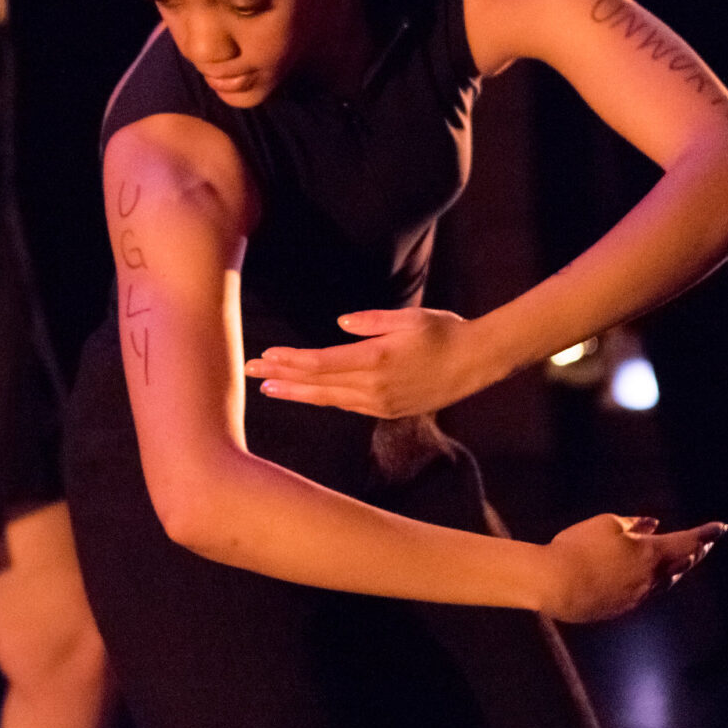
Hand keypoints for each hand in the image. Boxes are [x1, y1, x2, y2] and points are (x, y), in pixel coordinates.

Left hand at [243, 307, 489, 417]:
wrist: (477, 364)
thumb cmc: (443, 332)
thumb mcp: (408, 317)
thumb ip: (371, 321)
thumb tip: (341, 324)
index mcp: (375, 360)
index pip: (320, 363)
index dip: (290, 361)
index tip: (265, 357)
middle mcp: (373, 387)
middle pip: (317, 384)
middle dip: (281, 379)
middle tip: (250, 373)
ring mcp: (380, 403)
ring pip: (328, 399)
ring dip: (297, 393)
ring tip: (270, 388)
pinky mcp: (388, 411)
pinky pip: (347, 405)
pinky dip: (324, 398)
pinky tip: (307, 394)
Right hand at [540, 514, 726, 622]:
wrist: (556, 585)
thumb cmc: (580, 547)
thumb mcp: (606, 524)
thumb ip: (634, 524)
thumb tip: (653, 525)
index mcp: (652, 553)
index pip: (688, 541)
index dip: (706, 533)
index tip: (721, 527)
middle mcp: (652, 578)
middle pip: (683, 564)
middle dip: (698, 551)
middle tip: (707, 543)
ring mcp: (639, 596)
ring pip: (668, 581)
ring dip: (680, 567)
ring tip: (686, 560)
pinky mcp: (623, 608)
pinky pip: (650, 591)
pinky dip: (659, 580)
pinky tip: (651, 576)